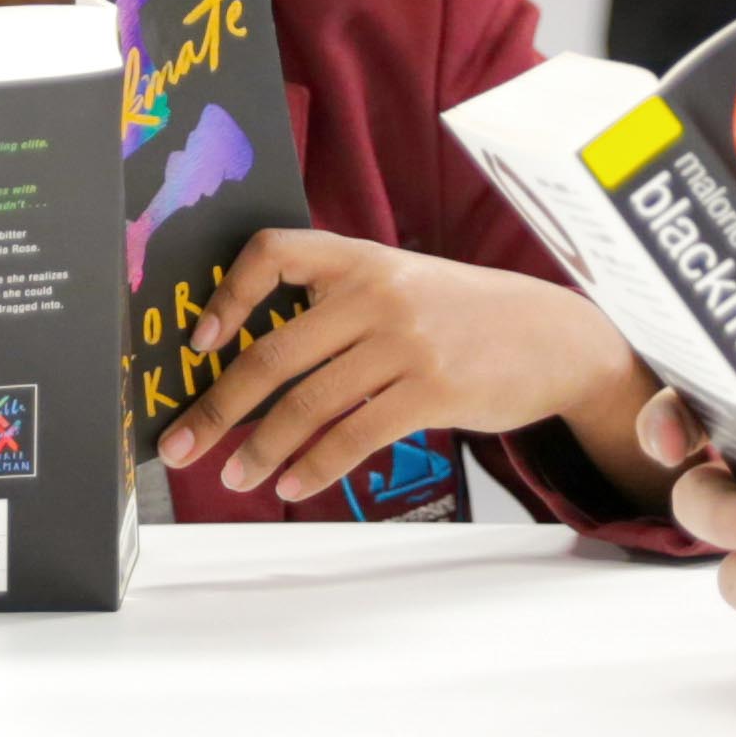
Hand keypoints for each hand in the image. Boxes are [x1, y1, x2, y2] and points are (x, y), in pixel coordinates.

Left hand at [152, 228, 656, 505]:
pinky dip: (317, 466)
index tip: (198, 344)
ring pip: (310, 402)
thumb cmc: (465, 316)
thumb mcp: (405, 284)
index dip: (227, 295)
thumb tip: (259, 362)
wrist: (554, 337)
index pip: (273, 251)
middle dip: (218, 406)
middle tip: (181, 445)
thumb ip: (341, 304)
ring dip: (262, 449)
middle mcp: (377, 292)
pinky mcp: (433, 389)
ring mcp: (406, 341)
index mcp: (361, 257)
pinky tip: (294, 485)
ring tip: (236, 477)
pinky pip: (356, 434)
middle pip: (274, 351)